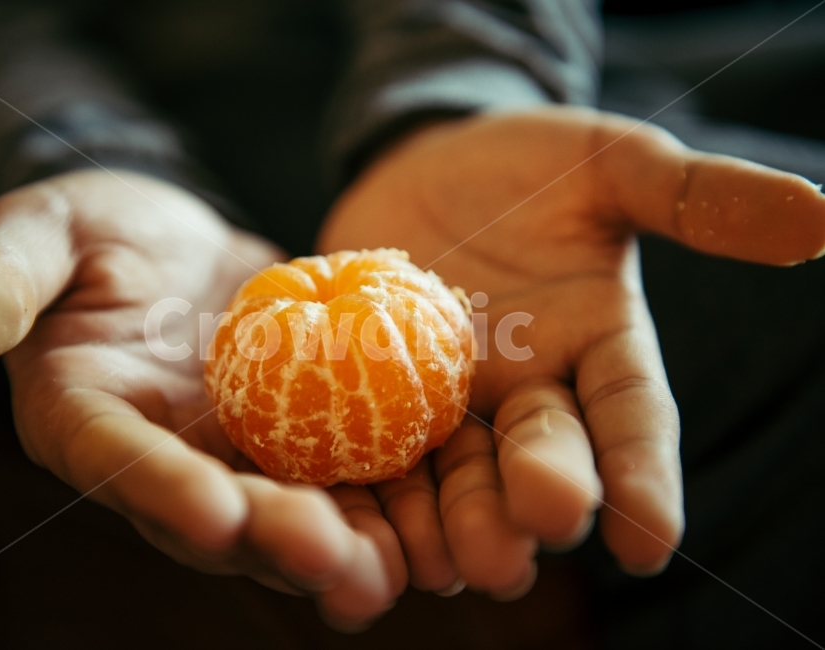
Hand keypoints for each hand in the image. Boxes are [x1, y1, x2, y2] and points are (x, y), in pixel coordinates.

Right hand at [0, 169, 408, 629]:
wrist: (170, 243)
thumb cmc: (90, 234)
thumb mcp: (38, 232)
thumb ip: (2, 274)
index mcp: (87, 419)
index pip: (117, 461)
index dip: (159, 489)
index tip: (213, 509)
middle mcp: (164, 456)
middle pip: (218, 513)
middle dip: (274, 542)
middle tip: (338, 561)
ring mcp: (234, 451)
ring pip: (286, 511)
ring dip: (342, 544)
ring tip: (401, 567)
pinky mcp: (298, 431)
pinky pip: (340, 469)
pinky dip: (384, 494)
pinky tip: (436, 509)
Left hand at [318, 106, 824, 595]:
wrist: (426, 164)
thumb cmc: (529, 163)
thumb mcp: (609, 163)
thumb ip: (691, 194)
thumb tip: (817, 215)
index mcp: (598, 348)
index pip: (632, 418)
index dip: (645, 476)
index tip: (650, 540)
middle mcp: (529, 392)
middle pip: (541, 460)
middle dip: (540, 501)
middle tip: (533, 534)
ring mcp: (450, 401)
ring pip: (460, 480)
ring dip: (458, 524)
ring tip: (454, 558)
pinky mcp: (378, 396)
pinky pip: (378, 455)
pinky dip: (375, 497)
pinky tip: (363, 529)